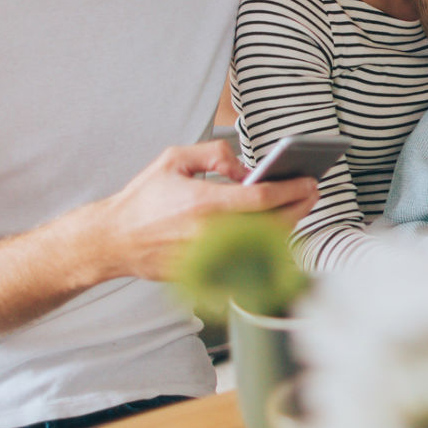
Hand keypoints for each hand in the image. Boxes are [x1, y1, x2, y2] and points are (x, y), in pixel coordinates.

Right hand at [91, 140, 318, 281]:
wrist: (115, 240)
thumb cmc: (144, 199)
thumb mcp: (174, 159)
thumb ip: (214, 154)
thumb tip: (245, 167)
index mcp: (205, 202)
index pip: (263, 198)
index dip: (292, 189)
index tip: (309, 181)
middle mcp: (212, 233)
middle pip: (273, 224)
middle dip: (299, 206)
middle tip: (311, 192)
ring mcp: (212, 256)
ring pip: (264, 244)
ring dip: (286, 225)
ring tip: (296, 207)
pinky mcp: (209, 272)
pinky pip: (247, 259)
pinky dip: (264, 245)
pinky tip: (273, 229)